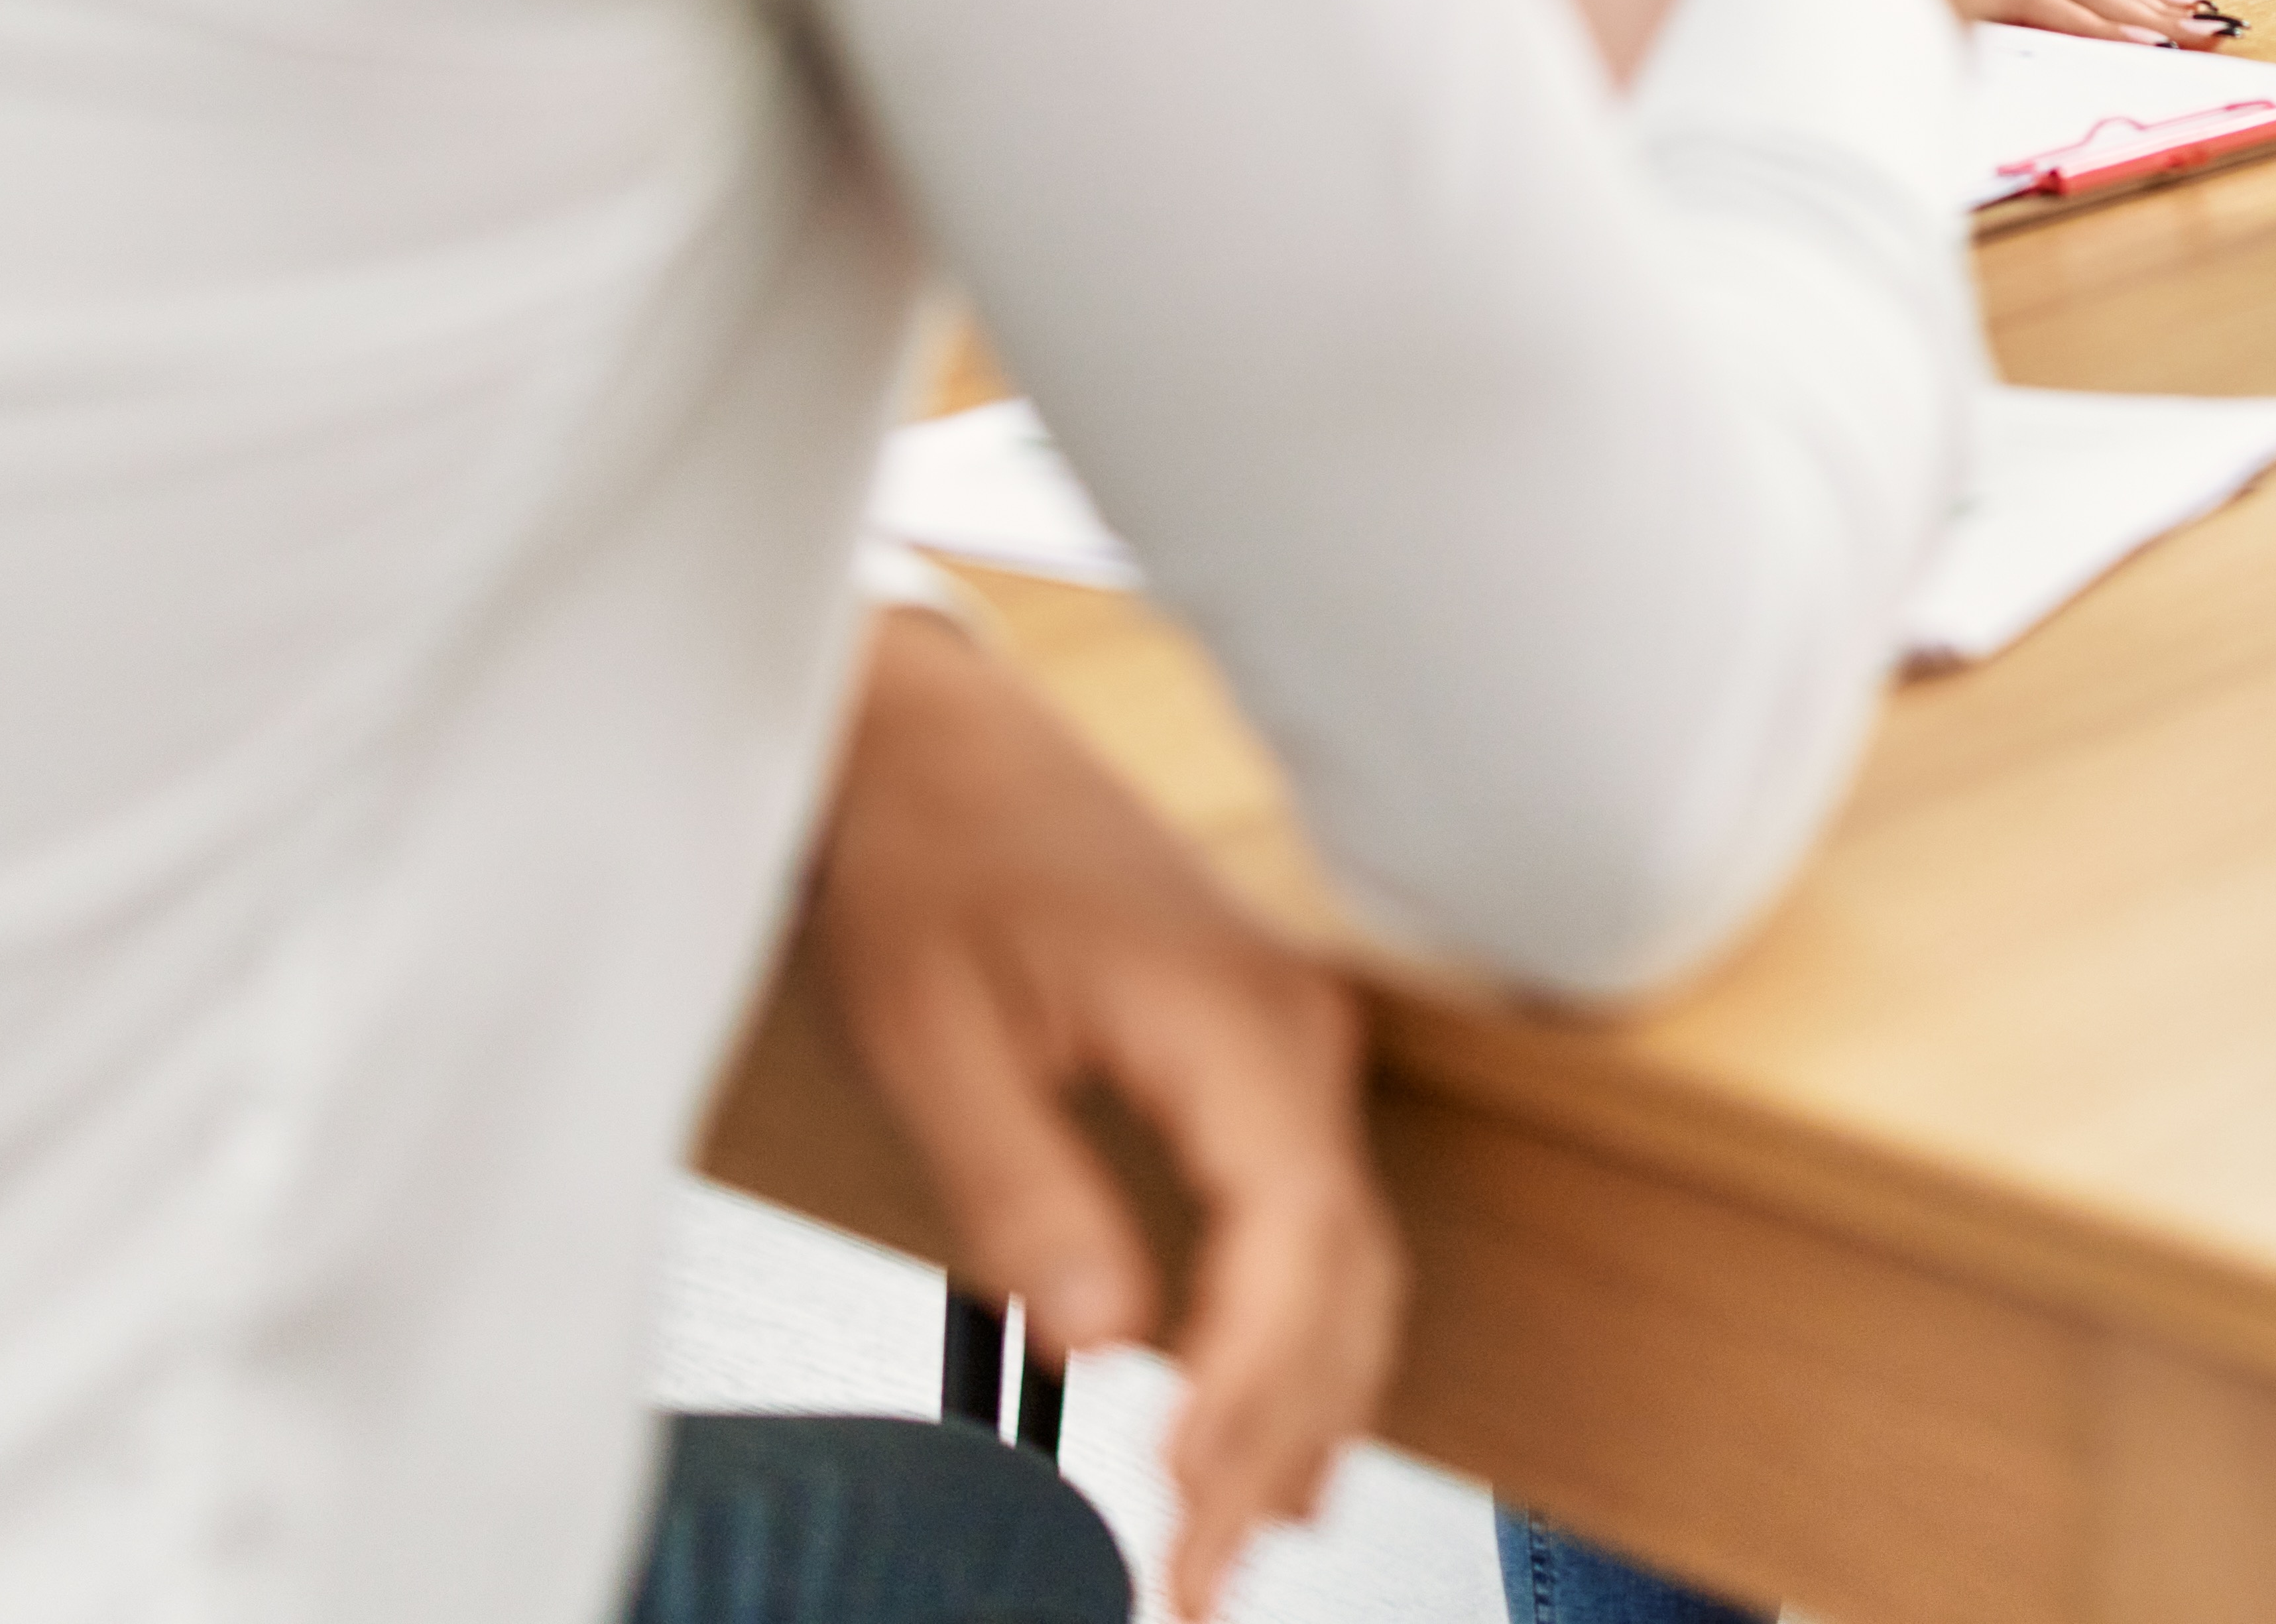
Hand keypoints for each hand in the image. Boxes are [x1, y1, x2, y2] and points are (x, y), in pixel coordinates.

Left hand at [800, 608, 1400, 1614]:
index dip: (1250, 1394)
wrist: (933, 736)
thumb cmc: (926, 860)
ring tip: (1234, 1549)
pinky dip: (1305, 1342)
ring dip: (1302, 1412)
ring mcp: (1295, 1044)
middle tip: (1194, 1587)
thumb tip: (1105, 1342)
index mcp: (1232, 1025)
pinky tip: (1276, 1437)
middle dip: (1278, 1446)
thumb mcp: (936, 1038)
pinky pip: (1320, 1224)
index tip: (1183, 1509)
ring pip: (1349, 1264)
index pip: (1291, 1247)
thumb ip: (1026, 1193)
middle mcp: (1297, 1037)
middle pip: (1341, 1278)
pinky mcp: (1264, 1057)